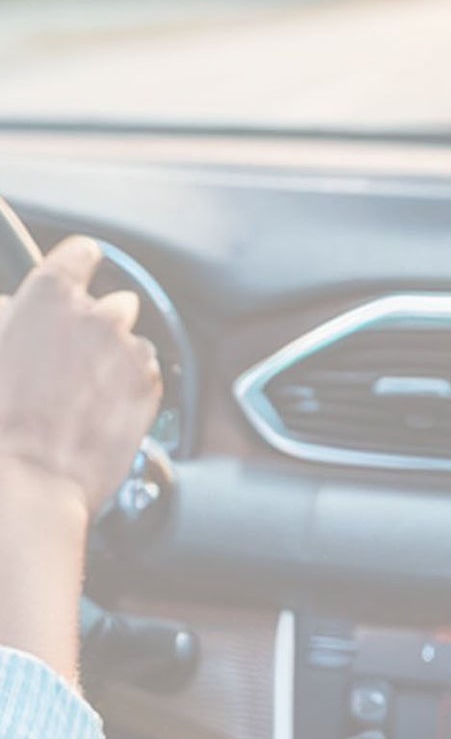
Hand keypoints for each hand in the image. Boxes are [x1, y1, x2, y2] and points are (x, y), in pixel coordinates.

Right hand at [0, 235, 162, 515]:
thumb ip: (7, 317)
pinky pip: (143, 372)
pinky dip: (127, 386)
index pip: (79, 253)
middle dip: (93, 325)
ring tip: (79, 395)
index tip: (75, 272)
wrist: (22, 485)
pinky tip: (97, 412)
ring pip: (128, 341)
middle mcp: (98, 315)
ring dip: (112, 358)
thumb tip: (13, 308)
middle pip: (110, 303)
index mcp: (50, 298)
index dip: (76, 264)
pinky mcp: (150, 384)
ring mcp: (129, 349)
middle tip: (64, 362)